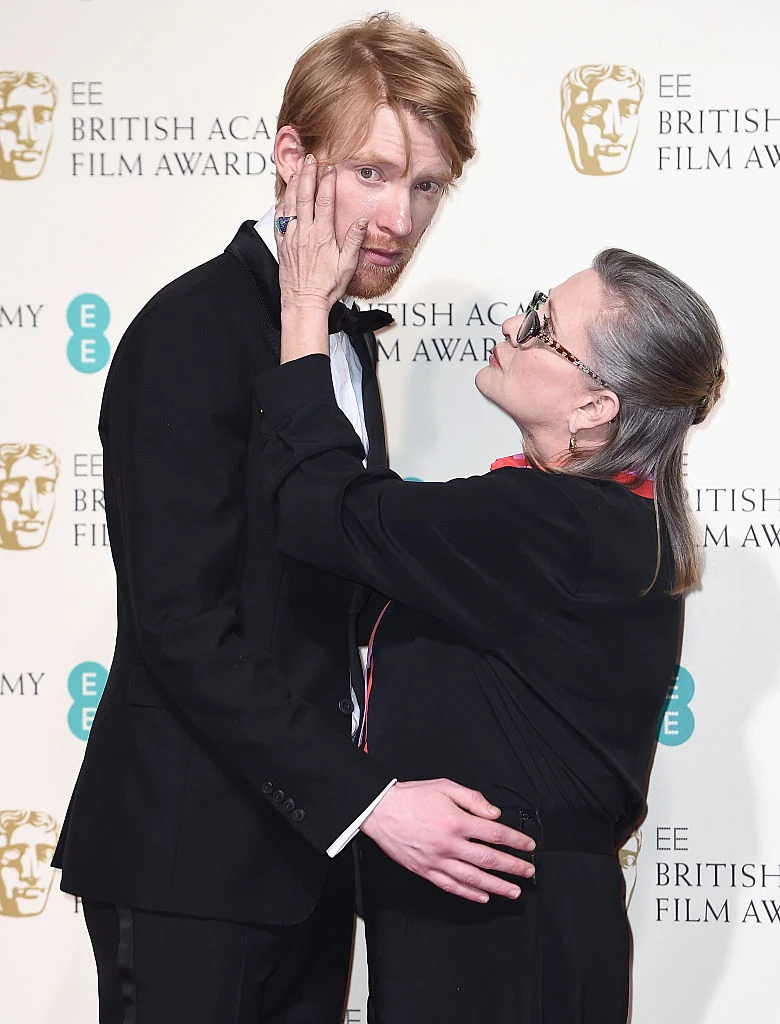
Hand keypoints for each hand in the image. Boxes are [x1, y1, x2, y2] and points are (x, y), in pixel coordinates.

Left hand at [276, 154, 366, 316]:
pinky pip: (279, 219)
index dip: (327, 181)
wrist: (304, 302)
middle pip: (304, 195)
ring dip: (293, 184)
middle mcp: (304, 233)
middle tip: (310, 158)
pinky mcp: (281, 244)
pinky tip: (283, 195)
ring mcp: (290, 237)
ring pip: (289, 203)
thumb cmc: (326, 287)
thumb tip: (361, 221)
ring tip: (296, 169)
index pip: (324, 200)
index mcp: (322, 235)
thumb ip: (353, 241)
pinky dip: (281, 204)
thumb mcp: (347, 265)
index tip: (330, 167)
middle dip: (307, 174)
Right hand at [360, 779, 535, 902]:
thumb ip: (473, 799)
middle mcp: (449, 844)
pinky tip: (483, 897)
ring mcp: (437, 861)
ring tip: (513, 892)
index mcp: (456, 821)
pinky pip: (451, 886)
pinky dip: (469, 894)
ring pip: (473, 878)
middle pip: (489, 859)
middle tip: (528, 871)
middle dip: (513, 867)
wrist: (380, 810)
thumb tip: (494, 814)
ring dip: (497, 887)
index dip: (516, 841)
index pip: (495, 834)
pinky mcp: (426, 871)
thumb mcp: (445, 786)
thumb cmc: (412, 797)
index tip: (528, 846)